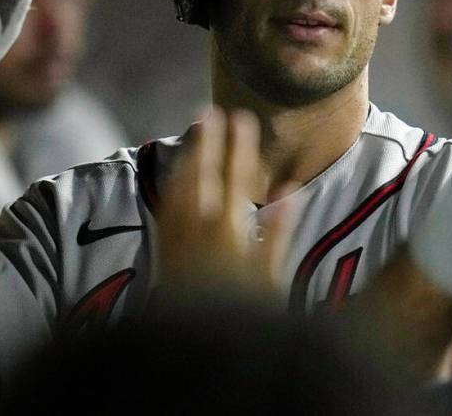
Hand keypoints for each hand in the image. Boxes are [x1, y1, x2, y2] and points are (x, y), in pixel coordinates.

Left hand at [158, 109, 287, 293]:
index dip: (239, 145)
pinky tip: (177, 172)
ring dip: (188, 155)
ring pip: (180, 184)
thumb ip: (277, 232)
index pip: (235, 177)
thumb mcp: (269, 278)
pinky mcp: (164, 248)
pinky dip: (173, 181)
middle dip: (208, 140)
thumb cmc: (240, 311)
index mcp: (228, 230)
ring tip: (195, 130)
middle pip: (202, 173)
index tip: (242, 118)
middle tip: (211, 110)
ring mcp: (178, 236)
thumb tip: (287, 191)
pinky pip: (166, 204)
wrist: (195, 341)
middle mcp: (199, 227)